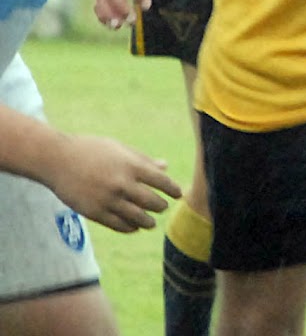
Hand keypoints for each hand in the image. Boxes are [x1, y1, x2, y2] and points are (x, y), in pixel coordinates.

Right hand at [42, 133, 182, 232]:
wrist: (56, 160)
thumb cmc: (91, 150)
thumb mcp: (119, 149)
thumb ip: (143, 160)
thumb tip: (165, 167)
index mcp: (131, 166)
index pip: (162, 182)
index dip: (173, 190)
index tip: (178, 194)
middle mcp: (122, 184)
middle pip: (152, 202)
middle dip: (161, 206)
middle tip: (163, 207)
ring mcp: (108, 199)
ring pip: (137, 217)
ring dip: (148, 221)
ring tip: (151, 222)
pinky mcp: (94, 212)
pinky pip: (118, 225)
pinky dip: (129, 228)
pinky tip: (134, 226)